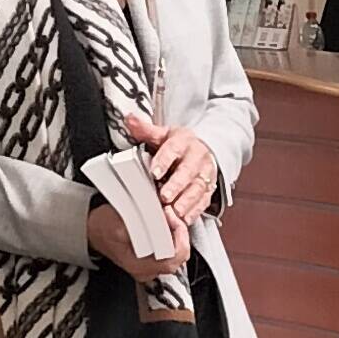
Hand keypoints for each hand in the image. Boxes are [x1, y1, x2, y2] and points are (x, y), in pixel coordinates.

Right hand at [88, 197, 187, 278]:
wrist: (92, 230)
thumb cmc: (102, 228)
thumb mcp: (116, 223)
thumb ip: (138, 226)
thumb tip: (157, 223)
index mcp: (139, 267)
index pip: (172, 260)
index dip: (178, 238)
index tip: (172, 219)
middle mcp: (148, 270)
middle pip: (179, 256)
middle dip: (180, 232)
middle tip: (172, 214)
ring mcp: (151, 265)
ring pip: (177, 252)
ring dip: (177, 232)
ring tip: (169, 215)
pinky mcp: (152, 258)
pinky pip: (171, 248)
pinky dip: (173, 234)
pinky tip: (167, 222)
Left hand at [123, 109, 217, 231]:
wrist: (205, 150)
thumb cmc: (180, 145)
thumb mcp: (163, 134)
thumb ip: (145, 130)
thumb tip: (129, 118)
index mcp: (184, 141)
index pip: (173, 149)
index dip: (164, 161)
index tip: (154, 172)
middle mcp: (197, 157)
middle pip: (188, 171)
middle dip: (177, 185)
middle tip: (165, 196)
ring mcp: (205, 174)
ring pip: (198, 188)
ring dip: (187, 201)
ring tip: (175, 212)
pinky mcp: (209, 189)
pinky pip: (204, 201)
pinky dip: (195, 211)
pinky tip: (185, 219)